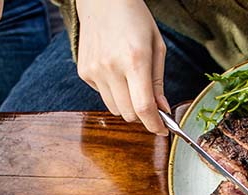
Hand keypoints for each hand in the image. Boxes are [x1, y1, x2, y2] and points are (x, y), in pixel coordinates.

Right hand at [75, 0, 167, 135]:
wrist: (103, 0)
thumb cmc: (135, 19)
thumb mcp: (156, 46)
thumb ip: (158, 82)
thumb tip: (162, 110)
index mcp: (135, 59)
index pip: (144, 107)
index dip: (155, 125)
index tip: (162, 129)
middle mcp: (111, 67)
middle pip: (129, 114)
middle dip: (143, 115)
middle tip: (151, 105)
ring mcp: (94, 70)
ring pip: (115, 109)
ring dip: (127, 105)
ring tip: (131, 82)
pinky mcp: (84, 72)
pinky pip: (103, 95)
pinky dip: (113, 92)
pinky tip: (115, 70)